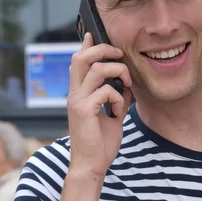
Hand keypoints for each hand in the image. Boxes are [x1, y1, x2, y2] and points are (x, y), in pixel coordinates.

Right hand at [67, 33, 132, 178]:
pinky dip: (118, 98)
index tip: (92, 34)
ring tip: (127, 85)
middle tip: (120, 55)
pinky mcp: (84, 110)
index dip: (86, 46)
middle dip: (103, 50)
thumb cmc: (101, 145)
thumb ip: (117, 100)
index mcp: (79, 94)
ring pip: (96, 69)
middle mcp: (74, 94)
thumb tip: (127, 87)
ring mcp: (77, 101)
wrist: (92, 166)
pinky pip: (106, 91)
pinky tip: (119, 113)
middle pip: (82, 57)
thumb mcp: (113, 117)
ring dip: (117, 73)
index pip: (78, 63)